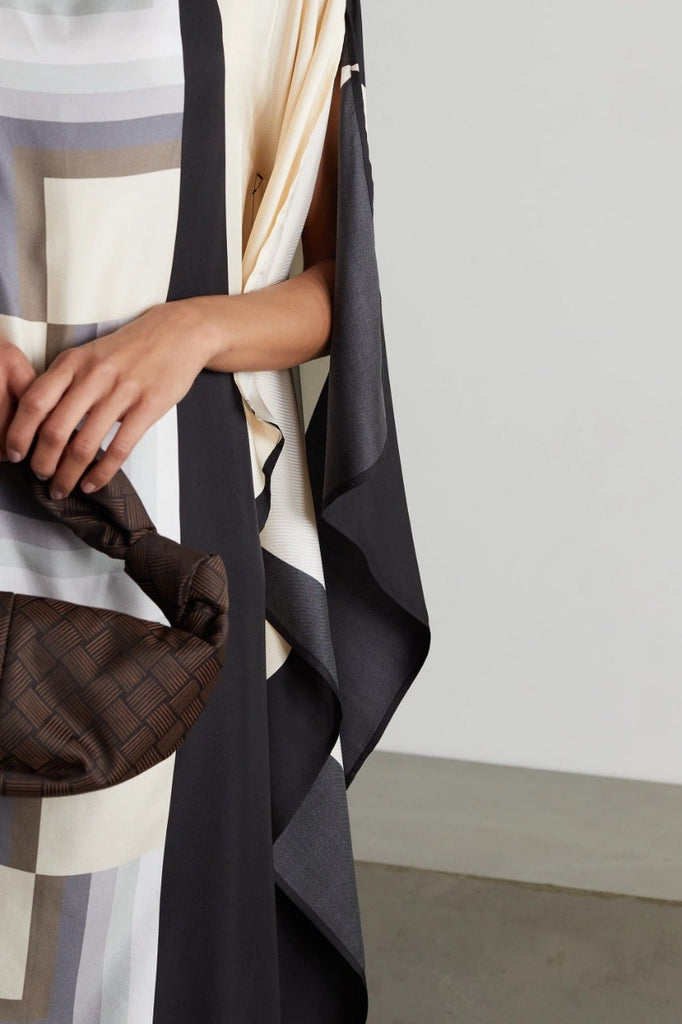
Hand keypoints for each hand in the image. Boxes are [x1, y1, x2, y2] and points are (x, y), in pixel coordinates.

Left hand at [5, 302, 213, 498]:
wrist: (178, 334)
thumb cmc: (131, 348)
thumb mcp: (90, 355)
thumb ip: (65, 382)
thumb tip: (39, 421)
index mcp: (73, 362)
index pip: (34, 402)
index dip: (19, 433)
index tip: (14, 453)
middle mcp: (94, 376)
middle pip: (55, 429)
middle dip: (42, 462)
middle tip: (40, 476)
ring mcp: (122, 392)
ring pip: (85, 445)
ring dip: (69, 474)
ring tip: (63, 487)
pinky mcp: (148, 407)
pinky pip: (119, 448)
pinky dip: (102, 473)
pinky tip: (92, 483)